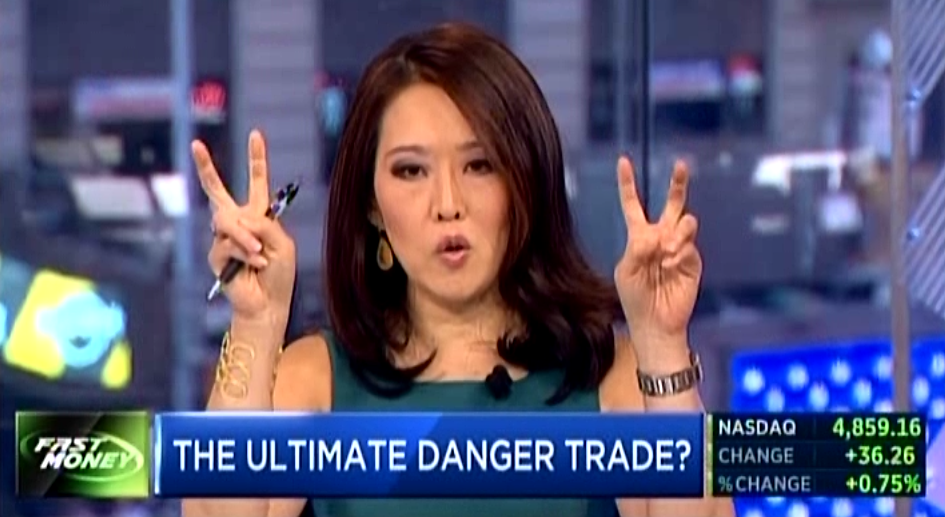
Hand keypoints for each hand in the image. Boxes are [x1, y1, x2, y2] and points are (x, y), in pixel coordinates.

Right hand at [195, 130, 296, 325]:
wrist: (268, 303)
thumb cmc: (279, 275)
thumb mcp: (283, 244)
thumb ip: (264, 225)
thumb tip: (239, 219)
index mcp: (259, 215)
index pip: (257, 182)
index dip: (256, 159)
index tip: (255, 134)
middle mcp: (239, 222)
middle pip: (217, 191)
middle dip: (206, 167)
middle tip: (195, 144)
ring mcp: (224, 238)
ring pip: (227, 222)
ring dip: (247, 239)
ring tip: (261, 255)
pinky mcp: (215, 255)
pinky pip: (228, 244)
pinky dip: (246, 254)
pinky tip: (255, 265)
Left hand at [614, 157, 701, 344]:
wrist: (656, 323)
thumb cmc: (635, 298)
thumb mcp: (627, 271)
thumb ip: (637, 248)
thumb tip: (658, 235)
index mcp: (639, 237)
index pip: (633, 205)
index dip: (628, 184)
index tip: (623, 161)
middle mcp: (661, 237)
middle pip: (672, 204)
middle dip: (678, 184)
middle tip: (681, 165)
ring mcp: (679, 247)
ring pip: (684, 222)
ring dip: (675, 233)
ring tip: (667, 253)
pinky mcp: (693, 260)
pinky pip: (689, 245)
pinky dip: (679, 252)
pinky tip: (671, 265)